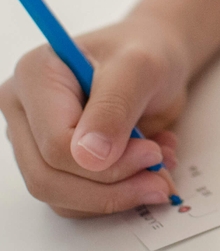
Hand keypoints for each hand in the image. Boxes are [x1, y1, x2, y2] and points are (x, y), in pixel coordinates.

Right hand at [0, 15, 189, 216]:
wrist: (160, 57)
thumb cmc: (148, 50)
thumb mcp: (141, 67)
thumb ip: (114, 106)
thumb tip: (90, 156)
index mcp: (35, 75)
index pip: (54, 143)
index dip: (105, 162)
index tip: (151, 155)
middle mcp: (26, 110)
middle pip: (49, 178)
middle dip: (111, 188)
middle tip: (159, 178)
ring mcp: (38, 140)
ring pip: (63, 197)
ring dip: (119, 194)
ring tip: (161, 168)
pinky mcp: (58, 162)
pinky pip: (80, 199)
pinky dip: (120, 192)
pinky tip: (152, 167)